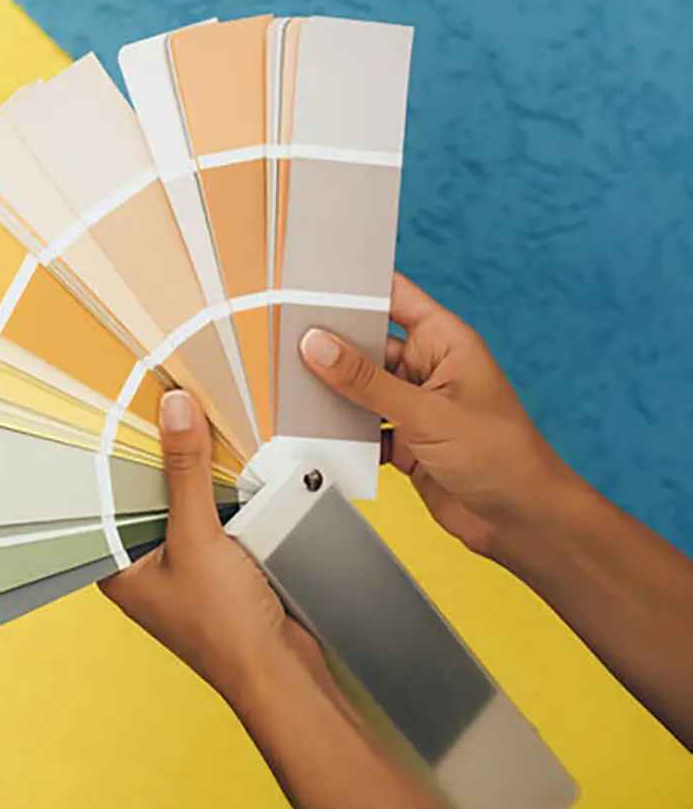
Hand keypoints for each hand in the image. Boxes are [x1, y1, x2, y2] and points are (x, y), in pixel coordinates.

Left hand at [98, 389, 322, 697]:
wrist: (282, 673)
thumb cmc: (224, 626)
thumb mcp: (199, 537)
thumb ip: (186, 472)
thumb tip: (175, 411)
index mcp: (117, 567)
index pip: (101, 500)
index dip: (107, 457)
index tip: (112, 409)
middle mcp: (142, 566)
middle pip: (143, 497)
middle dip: (154, 458)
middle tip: (153, 401)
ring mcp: (181, 567)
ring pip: (180, 504)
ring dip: (190, 472)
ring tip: (187, 417)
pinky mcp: (217, 566)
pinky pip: (212, 517)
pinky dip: (220, 492)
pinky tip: (226, 459)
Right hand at [298, 272, 582, 557]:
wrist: (521, 522)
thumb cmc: (502, 457)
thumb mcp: (426, 412)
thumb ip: (367, 381)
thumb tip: (318, 346)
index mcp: (444, 342)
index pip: (394, 297)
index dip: (357, 288)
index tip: (311, 286)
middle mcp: (428, 369)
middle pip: (367, 346)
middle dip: (332, 348)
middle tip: (286, 344)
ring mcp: (416, 406)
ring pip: (360, 389)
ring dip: (335, 395)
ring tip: (296, 394)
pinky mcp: (405, 441)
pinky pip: (362, 428)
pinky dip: (344, 434)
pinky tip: (324, 437)